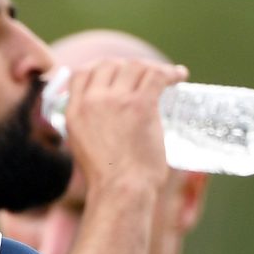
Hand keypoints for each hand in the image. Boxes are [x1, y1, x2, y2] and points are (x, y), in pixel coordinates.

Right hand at [61, 57, 188, 193]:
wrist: (120, 189)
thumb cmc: (107, 177)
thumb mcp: (83, 145)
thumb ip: (90, 126)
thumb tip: (106, 118)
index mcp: (74, 112)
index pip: (81, 72)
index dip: (101, 67)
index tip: (117, 72)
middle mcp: (91, 101)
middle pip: (110, 64)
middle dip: (129, 66)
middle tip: (146, 75)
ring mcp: (115, 101)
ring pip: (134, 66)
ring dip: (152, 67)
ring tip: (165, 76)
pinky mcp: (140, 105)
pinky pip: (157, 75)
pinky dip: (171, 72)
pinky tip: (179, 76)